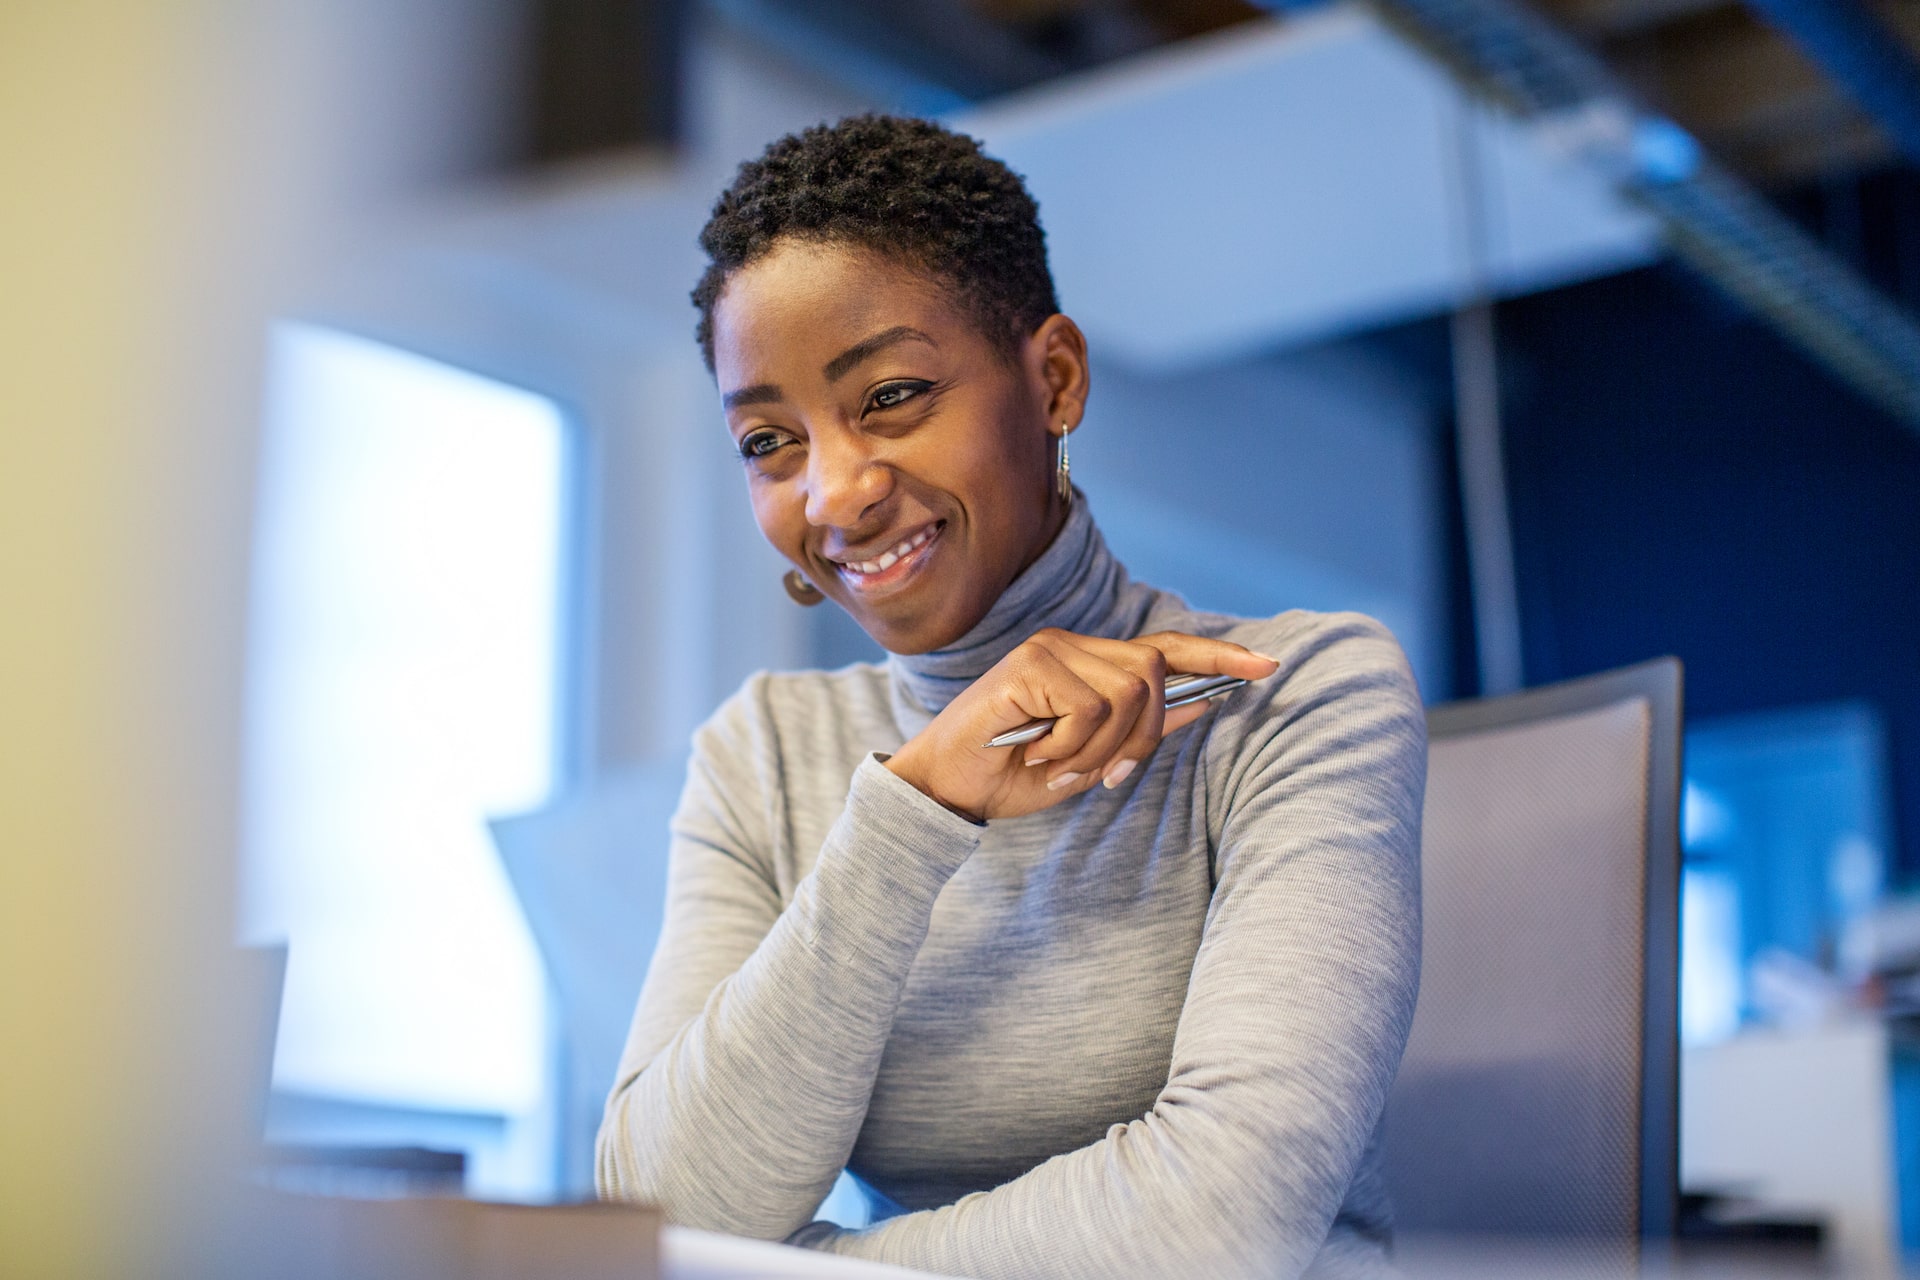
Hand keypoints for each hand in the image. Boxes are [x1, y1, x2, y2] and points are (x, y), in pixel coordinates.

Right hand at [885, 629, 1279, 822]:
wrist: (946, 788)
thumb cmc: (1011, 774)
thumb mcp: (1090, 761)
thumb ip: (1140, 731)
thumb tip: (1204, 706)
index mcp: (1088, 663)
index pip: (1166, 648)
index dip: (1218, 656)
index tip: (1269, 668)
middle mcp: (1071, 645)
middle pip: (1154, 673)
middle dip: (1142, 736)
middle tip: (1105, 775)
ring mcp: (1050, 650)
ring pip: (1126, 694)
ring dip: (1101, 749)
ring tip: (1059, 768)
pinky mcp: (1030, 665)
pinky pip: (1090, 710)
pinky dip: (1073, 747)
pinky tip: (1038, 756)